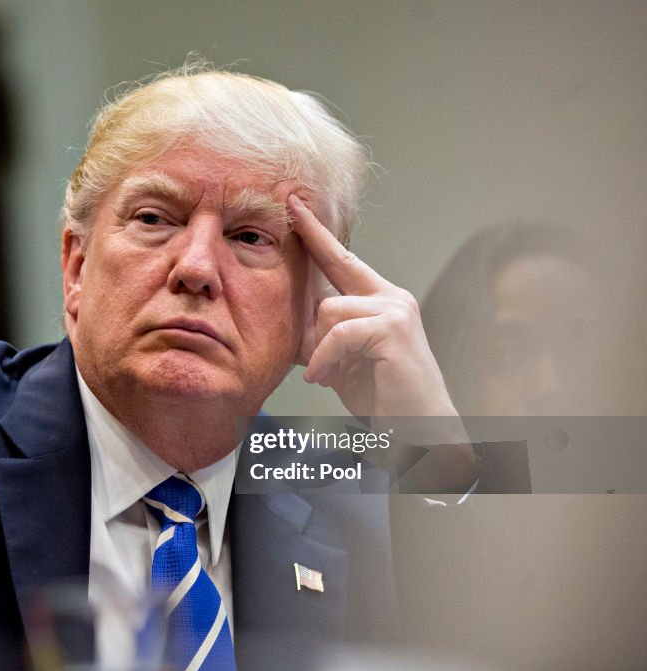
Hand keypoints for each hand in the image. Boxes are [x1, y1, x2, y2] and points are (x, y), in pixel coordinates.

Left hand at [289, 194, 455, 417]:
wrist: (418, 429)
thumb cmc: (382, 398)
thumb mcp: (341, 361)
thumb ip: (321, 335)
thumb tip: (288, 317)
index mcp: (380, 301)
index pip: (342, 260)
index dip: (317, 233)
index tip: (294, 205)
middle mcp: (392, 297)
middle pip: (333, 274)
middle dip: (312, 271)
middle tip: (302, 262)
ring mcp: (396, 310)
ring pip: (328, 309)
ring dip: (320, 349)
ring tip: (328, 375)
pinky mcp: (393, 328)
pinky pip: (338, 332)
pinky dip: (326, 358)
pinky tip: (326, 378)